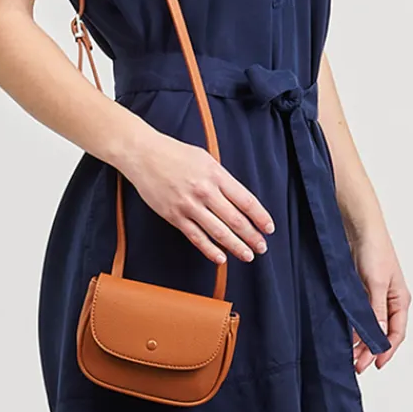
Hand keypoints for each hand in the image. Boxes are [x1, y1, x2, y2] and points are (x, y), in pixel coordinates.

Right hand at [121, 130, 276, 264]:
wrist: (143, 154)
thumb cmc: (174, 153)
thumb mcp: (205, 158)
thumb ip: (222, 178)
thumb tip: (239, 199)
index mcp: (216, 175)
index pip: (246, 201)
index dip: (260, 217)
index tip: (269, 228)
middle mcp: (205, 191)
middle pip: (236, 220)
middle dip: (252, 236)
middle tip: (262, 247)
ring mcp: (189, 205)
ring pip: (219, 232)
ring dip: (237, 246)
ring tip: (248, 255)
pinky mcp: (174, 216)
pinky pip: (196, 237)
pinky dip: (210, 250)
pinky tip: (221, 258)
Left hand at [350, 230, 409, 371]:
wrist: (359, 225)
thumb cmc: (374, 249)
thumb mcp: (377, 283)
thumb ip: (376, 311)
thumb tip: (378, 338)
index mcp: (400, 299)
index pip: (396, 333)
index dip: (386, 351)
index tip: (374, 364)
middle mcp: (388, 299)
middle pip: (382, 332)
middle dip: (370, 350)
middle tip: (357, 365)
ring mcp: (373, 294)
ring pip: (369, 325)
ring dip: (360, 340)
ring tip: (349, 354)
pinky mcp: (359, 288)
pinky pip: (358, 313)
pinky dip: (352, 325)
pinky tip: (344, 334)